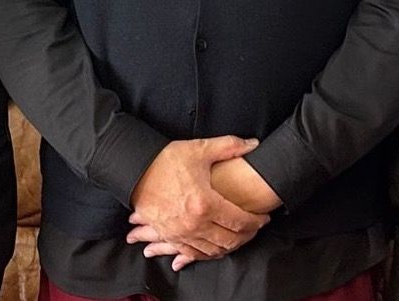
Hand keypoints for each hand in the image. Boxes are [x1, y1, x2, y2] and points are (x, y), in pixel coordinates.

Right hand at [126, 137, 268, 270]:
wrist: (134, 171)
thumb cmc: (166, 160)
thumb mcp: (200, 149)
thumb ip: (229, 146)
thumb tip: (253, 144)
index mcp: (205, 203)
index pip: (240, 221)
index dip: (256, 222)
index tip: (263, 218)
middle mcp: (194, 223)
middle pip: (229, 241)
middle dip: (246, 237)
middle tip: (254, 230)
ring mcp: (181, 233)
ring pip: (212, 251)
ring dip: (228, 247)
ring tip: (237, 238)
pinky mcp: (169, 235)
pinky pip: (192, 253)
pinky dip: (207, 253)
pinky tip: (214, 247)